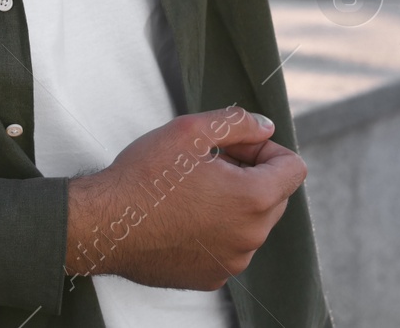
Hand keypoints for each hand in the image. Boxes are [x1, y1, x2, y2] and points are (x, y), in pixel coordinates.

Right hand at [64, 107, 307, 289]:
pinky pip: (227, 248)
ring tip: (188, 192)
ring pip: (250, 224)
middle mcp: (251, 236)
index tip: (234, 148)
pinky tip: (179, 218)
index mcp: (254, 198)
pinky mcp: (211, 277)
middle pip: (274, 197)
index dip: (265, 149)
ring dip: (231, 205)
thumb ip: (236, 123)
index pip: (293, 168)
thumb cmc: (143, 177)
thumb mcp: (188, 131)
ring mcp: (232, 261)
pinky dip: (213, 232)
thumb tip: (265, 127)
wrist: (105, 224)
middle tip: (206, 165)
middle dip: (249, 176)